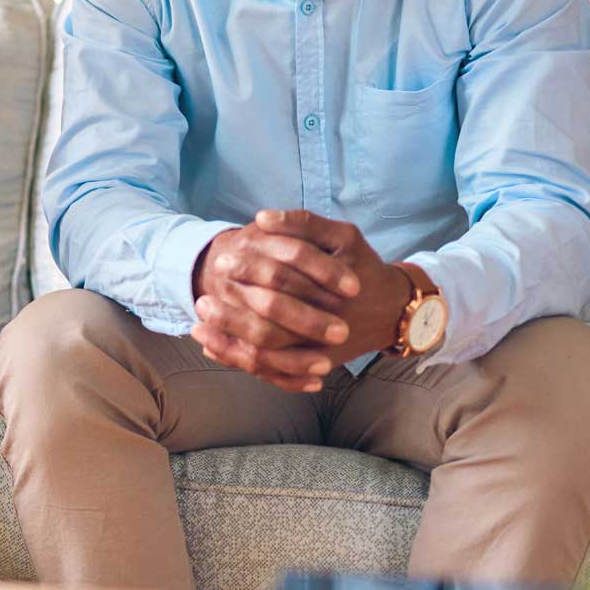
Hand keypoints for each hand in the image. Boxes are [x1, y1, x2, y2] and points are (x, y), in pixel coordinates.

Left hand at [189, 209, 409, 391]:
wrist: (392, 309)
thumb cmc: (363, 266)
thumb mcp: (344, 236)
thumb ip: (304, 224)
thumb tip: (261, 218)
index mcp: (334, 287)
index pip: (283, 278)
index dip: (248, 269)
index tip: (221, 260)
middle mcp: (327, 322)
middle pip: (271, 323)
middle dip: (232, 312)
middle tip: (202, 299)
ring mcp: (321, 349)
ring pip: (269, 353)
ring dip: (229, 341)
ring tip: (198, 327)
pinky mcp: (315, 365)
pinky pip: (272, 372)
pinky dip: (241, 361)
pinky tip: (213, 348)